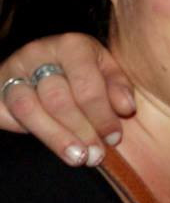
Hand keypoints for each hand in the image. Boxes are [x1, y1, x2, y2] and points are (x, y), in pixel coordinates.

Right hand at [0, 33, 133, 164]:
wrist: (45, 64)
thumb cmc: (84, 70)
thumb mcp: (106, 70)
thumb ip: (118, 87)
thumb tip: (126, 108)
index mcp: (72, 45)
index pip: (87, 84)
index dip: (102, 114)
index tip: (114, 138)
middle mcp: (39, 53)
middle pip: (58, 99)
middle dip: (81, 131)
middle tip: (96, 156)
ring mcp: (13, 71)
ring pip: (30, 109)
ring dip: (56, 138)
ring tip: (78, 157)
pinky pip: (7, 116)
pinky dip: (27, 132)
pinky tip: (52, 146)